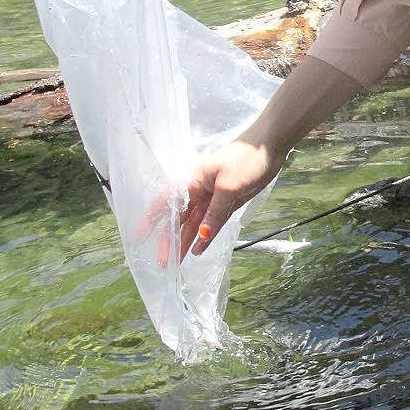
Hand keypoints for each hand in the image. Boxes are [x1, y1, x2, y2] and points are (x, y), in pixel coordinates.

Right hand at [139, 137, 285, 265]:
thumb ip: (215, 213)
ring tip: (177, 262)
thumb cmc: (246, 160)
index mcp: (194, 181)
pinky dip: (205, 235)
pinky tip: (198, 249)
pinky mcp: (227, 202)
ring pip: (196, 223)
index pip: (170, 204)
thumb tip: (201, 236)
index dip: (154, 220)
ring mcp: (213, 197)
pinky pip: (212, 222)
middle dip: (171, 239)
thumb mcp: (229, 186)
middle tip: (165, 263)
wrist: (269, 146)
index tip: (140, 237)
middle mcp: (200, 190)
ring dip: (186, 241)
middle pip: (182, 218)